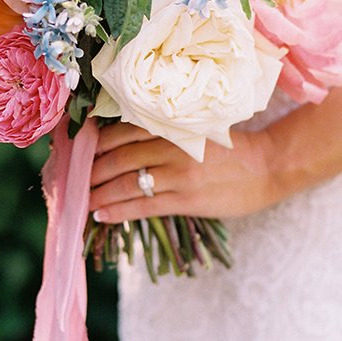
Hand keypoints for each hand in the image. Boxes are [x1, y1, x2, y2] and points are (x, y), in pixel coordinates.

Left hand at [88, 120, 281, 222]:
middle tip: (72, 179)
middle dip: (90, 170)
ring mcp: (178, 174)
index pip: (122, 131)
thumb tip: (126, 144)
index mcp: (173, 125)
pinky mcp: (186, 199)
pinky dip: (118, 211)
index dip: (95, 142)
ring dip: (98, 193)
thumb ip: (166, 133)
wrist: (269, 166)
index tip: (78, 150)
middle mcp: (171, 146)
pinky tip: (101, 215)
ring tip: (81, 201)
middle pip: (118, 157)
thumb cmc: (234, 148)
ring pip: (125, 182)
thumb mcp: (198, 129)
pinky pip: (143, 206)